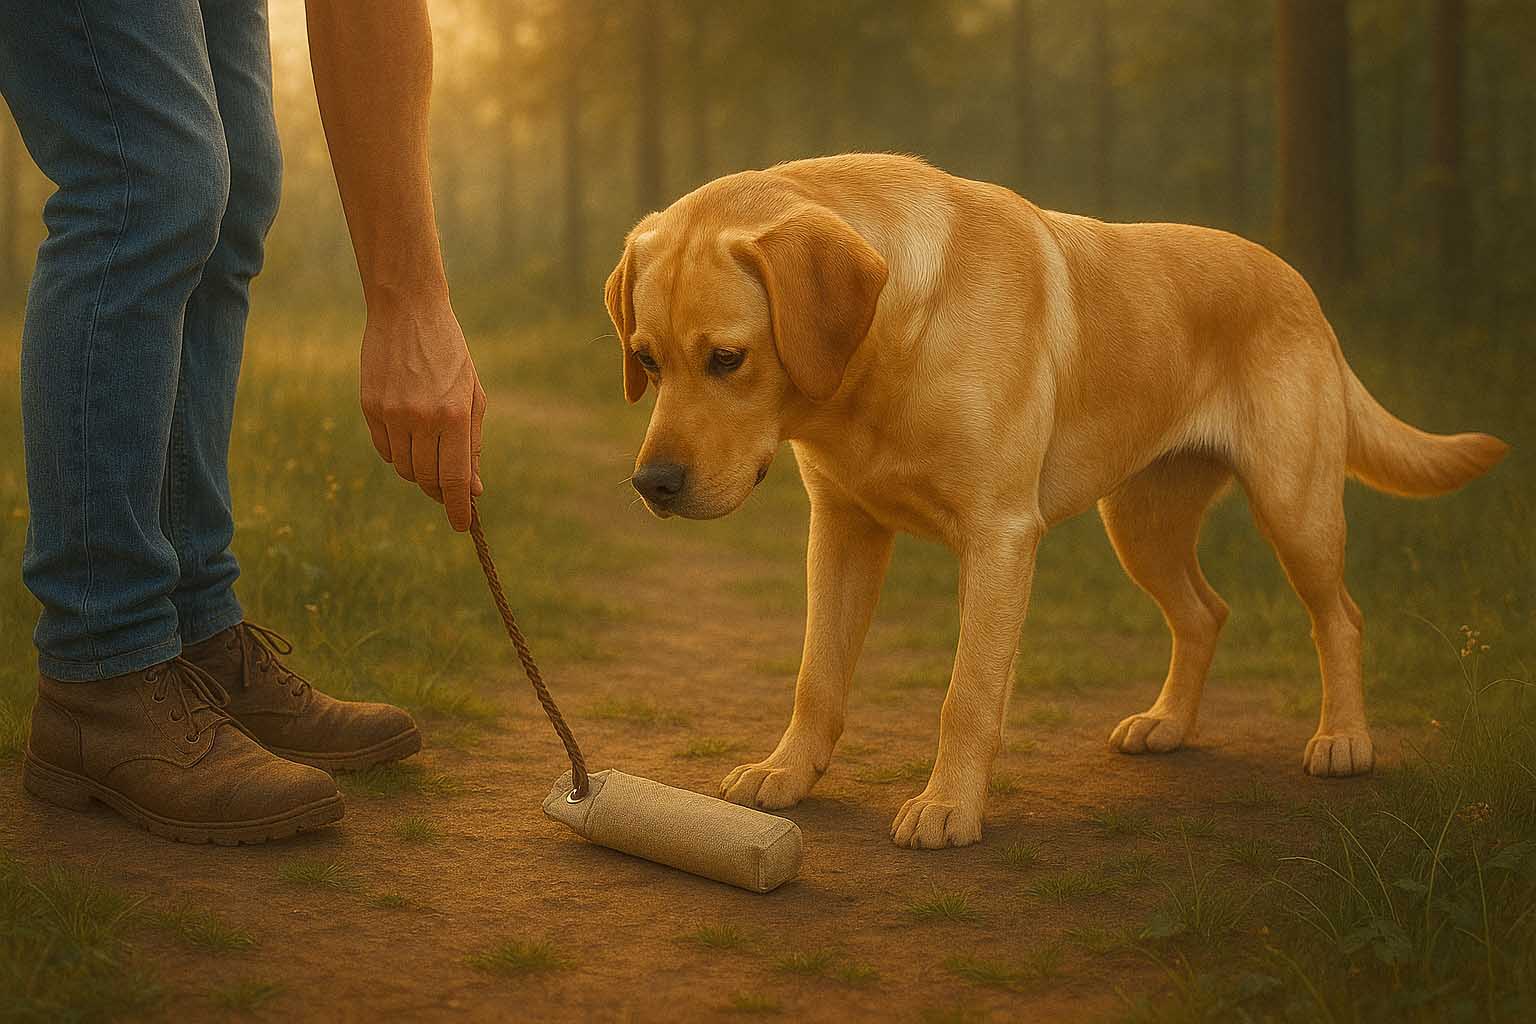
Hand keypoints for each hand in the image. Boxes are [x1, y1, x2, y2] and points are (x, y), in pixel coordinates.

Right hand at [359, 296, 485, 530]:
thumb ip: (473, 444)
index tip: (461, 525)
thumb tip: (473, 489)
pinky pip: (384, 450)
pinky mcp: (370, 407)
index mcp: (454, 415)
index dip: (458, 508)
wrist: (408, 312)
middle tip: (449, 488)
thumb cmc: (450, 354)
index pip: (455, 478)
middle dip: (440, 490)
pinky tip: (410, 438)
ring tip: (430, 454)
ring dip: (419, 472)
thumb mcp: (472, 395)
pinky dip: (398, 454)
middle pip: (427, 479)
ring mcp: (392, 414)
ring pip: (404, 468)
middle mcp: (422, 418)